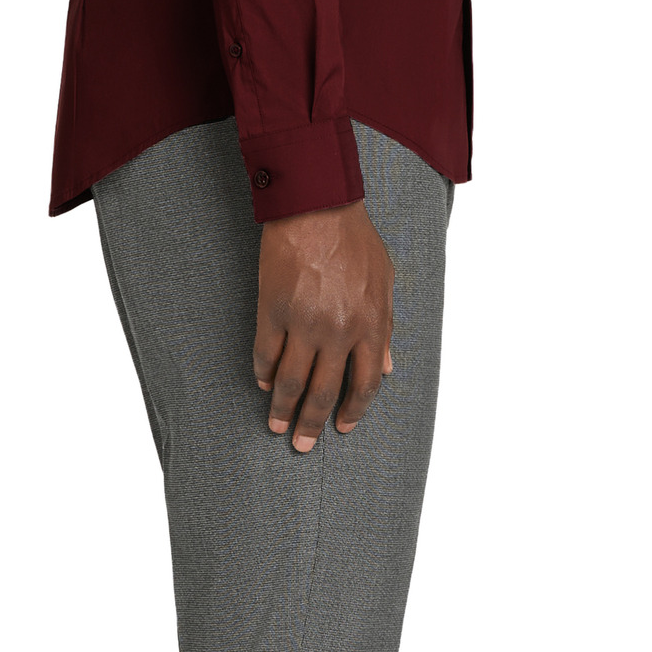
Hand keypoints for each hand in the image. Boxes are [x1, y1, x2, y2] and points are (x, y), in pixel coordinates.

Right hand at [253, 201, 393, 451]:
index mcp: (370, 325)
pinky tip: (264, 383)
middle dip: (312, 424)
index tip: (342, 427)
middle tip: (302, 445)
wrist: (317, 206)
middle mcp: (338, 330)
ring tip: (276, 426)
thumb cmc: (355, 239)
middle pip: (323, 391)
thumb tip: (388, 368)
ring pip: (291, 380)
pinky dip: (264, 372)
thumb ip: (386, 328)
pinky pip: (265, 353)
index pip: (364, 384)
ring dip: (283, 408)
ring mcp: (303, 322)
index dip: (353, 411)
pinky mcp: (272, 309)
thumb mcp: (385, 282)